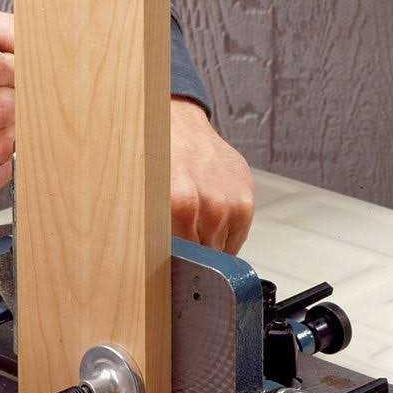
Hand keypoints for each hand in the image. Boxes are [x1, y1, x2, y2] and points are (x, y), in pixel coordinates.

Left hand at [170, 97, 254, 253]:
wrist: (178, 125)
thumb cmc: (156, 161)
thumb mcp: (145, 198)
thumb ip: (155, 233)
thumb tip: (157, 266)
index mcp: (180, 206)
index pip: (183, 261)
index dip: (175, 267)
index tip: (169, 266)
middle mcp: (211, 206)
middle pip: (204, 259)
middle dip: (192, 256)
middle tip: (178, 240)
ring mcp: (232, 203)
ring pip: (221, 250)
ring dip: (208, 243)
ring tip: (193, 223)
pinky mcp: (246, 198)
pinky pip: (236, 236)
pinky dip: (224, 234)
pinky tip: (209, 217)